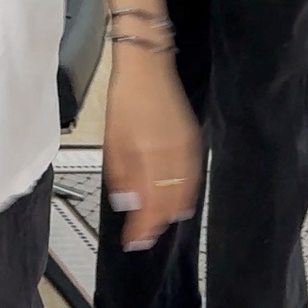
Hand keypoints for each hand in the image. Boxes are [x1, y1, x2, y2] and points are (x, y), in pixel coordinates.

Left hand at [102, 46, 201, 250]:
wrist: (147, 66)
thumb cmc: (126, 98)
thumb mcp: (113, 139)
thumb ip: (120, 175)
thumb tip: (127, 203)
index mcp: (149, 156)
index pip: (150, 206)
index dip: (142, 229)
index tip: (133, 241)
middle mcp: (172, 157)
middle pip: (169, 205)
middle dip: (156, 225)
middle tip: (142, 235)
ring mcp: (187, 150)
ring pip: (185, 195)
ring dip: (170, 213)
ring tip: (156, 223)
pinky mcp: (194, 142)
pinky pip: (193, 179)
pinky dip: (185, 196)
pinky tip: (176, 202)